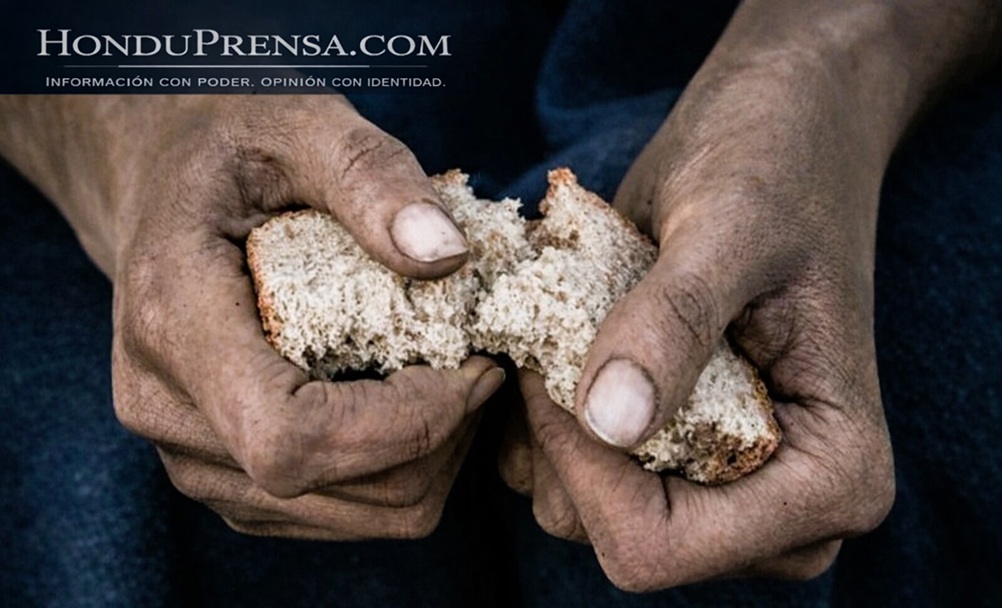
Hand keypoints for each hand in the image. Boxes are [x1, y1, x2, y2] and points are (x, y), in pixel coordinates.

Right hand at [12, 95, 504, 538]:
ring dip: (426, 456)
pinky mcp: (225, 472)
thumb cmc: (230, 147)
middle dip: (436, 438)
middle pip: (332, 487)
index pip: (291, 440)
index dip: (405, 423)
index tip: (475, 363)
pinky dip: (396, 467)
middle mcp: (166, 408)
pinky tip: (412, 398)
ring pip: (346, 514)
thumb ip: (371, 177)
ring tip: (452, 375)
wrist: (161, 182)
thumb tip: (449, 258)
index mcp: (176, 322)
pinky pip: (335, 511)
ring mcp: (192, 453)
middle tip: (481, 361)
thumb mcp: (300, 124)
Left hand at [496, 1, 942, 586]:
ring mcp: (718, 481)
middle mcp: (777, 505)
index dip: (584, 465)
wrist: (782, 128)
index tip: (550, 364)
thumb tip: (614, 423)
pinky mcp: (669, 447)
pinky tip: (559, 339)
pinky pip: (569, 470)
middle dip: (564, 441)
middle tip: (560, 333)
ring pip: (579, 509)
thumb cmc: (779, 162)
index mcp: (831, 477)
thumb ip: (674, 326)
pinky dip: (542, 413)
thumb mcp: (729, 227)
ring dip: (547, 421)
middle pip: (618, 536)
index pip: (665, 544)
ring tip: (569, 326)